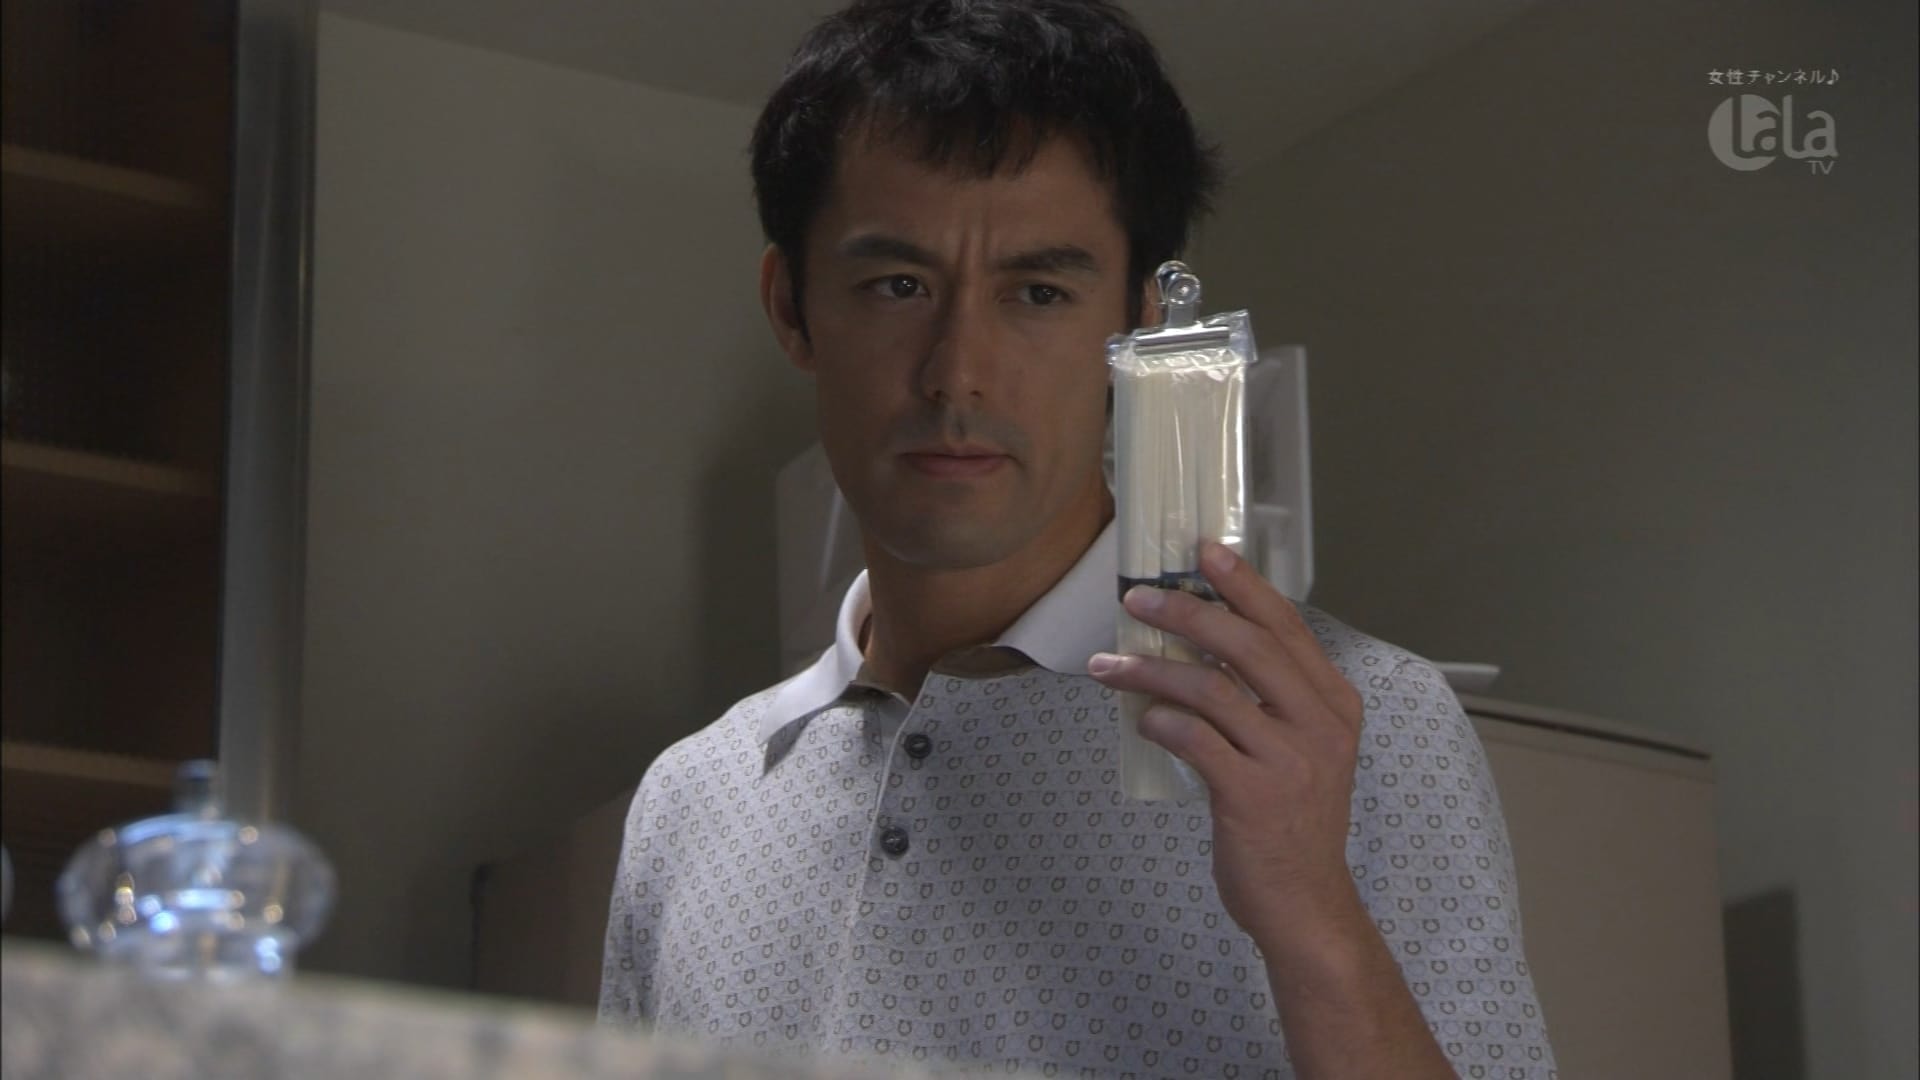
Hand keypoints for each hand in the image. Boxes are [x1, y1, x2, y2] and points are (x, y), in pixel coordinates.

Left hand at [1087, 541, 1368, 953]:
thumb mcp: (1301, 750)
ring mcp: (1289, 761)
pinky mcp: (1253, 797)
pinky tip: (1140, 719)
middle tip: (1138, 597)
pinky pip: (1195, 740)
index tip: (1204, 552)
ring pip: (1211, 689)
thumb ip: (1266, 700)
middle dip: (1188, 612)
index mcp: (1334, 704)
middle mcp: (1319, 725)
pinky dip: (1161, 721)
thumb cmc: (1292, 822)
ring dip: (1151, 669)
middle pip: (1249, 646)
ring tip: (1108, 665)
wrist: (1305, 903)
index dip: (1244, 586)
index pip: (1287, 627)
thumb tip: (1196, 646)